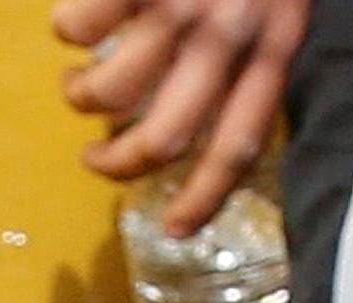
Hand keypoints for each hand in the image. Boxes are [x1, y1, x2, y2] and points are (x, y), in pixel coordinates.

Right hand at [53, 0, 309, 237]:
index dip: (205, 199)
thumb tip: (217, 111)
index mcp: (272, 50)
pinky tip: (70, 29)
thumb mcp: (286, 5)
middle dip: (121, 164)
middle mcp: (226, 37)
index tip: (175, 230)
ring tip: (76, 87)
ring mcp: (178, 5)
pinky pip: (81, 26)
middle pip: (167, 137)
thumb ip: (259, 55)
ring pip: (114, 90)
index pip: (237, 149)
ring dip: (83, 99)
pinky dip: (67, 34)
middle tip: (97, 161)